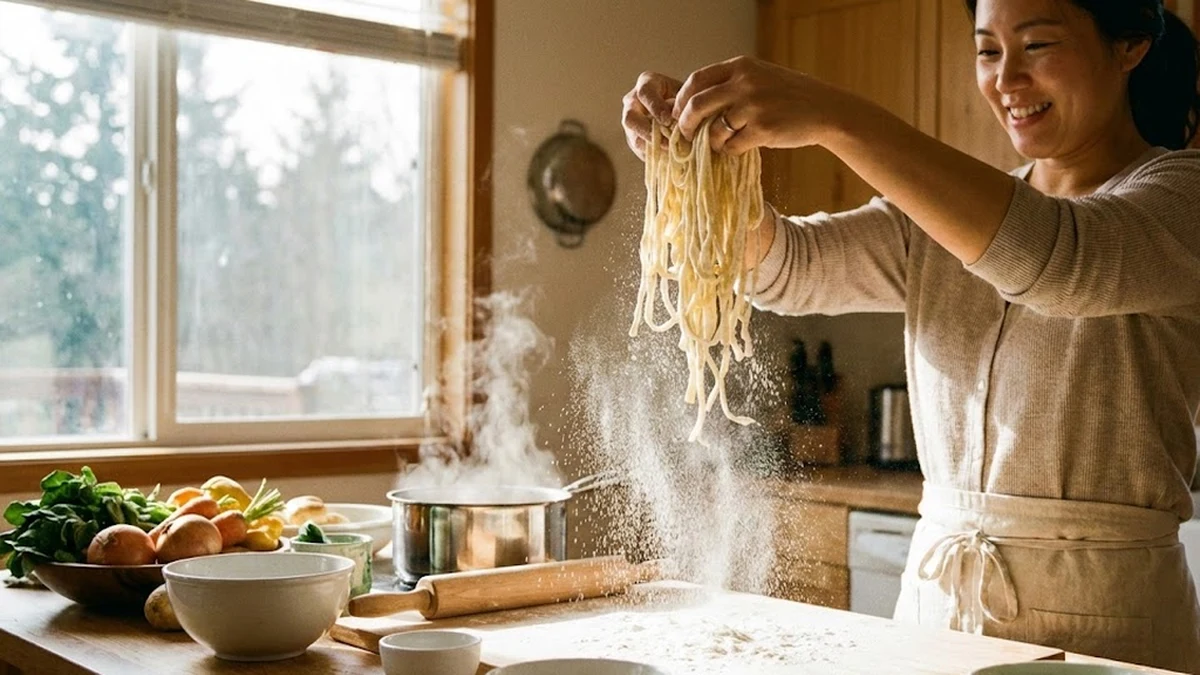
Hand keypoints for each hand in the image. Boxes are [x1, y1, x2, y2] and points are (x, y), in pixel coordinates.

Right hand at [621, 71, 682, 160]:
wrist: (684, 109)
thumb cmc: (686, 97)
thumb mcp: (687, 94)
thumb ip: (683, 103)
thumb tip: (682, 120)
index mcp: (646, 83)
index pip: (645, 93)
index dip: (655, 107)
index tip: (668, 120)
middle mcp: (633, 101)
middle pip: (630, 118)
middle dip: (647, 131)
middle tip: (666, 140)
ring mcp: (632, 123)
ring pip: (634, 138)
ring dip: (652, 146)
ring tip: (671, 151)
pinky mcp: (635, 139)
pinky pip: (641, 150)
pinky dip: (655, 154)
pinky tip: (669, 156)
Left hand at [672, 56, 844, 154]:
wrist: (823, 109)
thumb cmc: (788, 95)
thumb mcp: (759, 76)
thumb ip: (730, 84)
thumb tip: (692, 104)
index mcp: (741, 67)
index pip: (697, 80)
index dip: (681, 99)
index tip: (678, 113)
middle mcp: (745, 83)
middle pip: (697, 104)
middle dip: (686, 123)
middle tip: (685, 135)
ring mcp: (754, 106)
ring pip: (713, 130)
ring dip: (711, 142)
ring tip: (719, 144)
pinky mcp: (763, 130)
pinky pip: (732, 146)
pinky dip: (729, 151)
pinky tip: (737, 148)